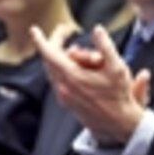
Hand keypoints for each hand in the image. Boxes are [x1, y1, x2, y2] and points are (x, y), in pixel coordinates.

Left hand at [31, 24, 150, 144]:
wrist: (119, 124)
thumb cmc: (119, 98)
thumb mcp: (118, 68)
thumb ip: (106, 46)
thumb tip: (97, 30)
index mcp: (73, 77)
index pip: (50, 54)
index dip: (41, 40)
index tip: (35, 30)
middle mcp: (64, 87)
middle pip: (50, 60)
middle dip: (57, 44)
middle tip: (65, 33)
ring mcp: (64, 96)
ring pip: (53, 71)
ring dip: (62, 58)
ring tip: (77, 51)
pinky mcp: (68, 103)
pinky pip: (58, 81)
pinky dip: (63, 70)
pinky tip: (77, 68)